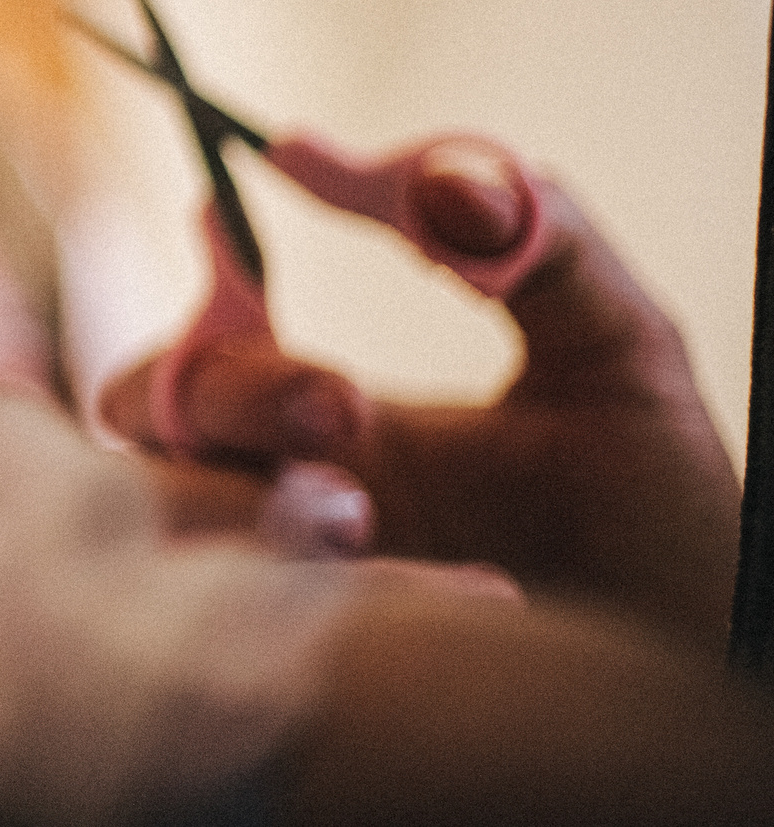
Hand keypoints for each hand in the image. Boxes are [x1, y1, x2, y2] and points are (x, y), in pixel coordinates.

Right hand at [101, 157, 740, 650]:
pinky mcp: (312, 690)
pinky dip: (349, 604)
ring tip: (367, 515)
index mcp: (333, 427)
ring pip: (168, 521)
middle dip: (232, 388)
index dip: (202, 277)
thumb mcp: (617, 355)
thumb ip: (536, 233)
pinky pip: (260, 637)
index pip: (201, 341)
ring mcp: (284, 598)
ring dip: (252, 503)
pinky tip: (470, 603)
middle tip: (344, 406)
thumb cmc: (664, 533)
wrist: (718, 679)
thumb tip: (426, 171)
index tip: (226, 210)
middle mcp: (283, 506)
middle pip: (146, 415)